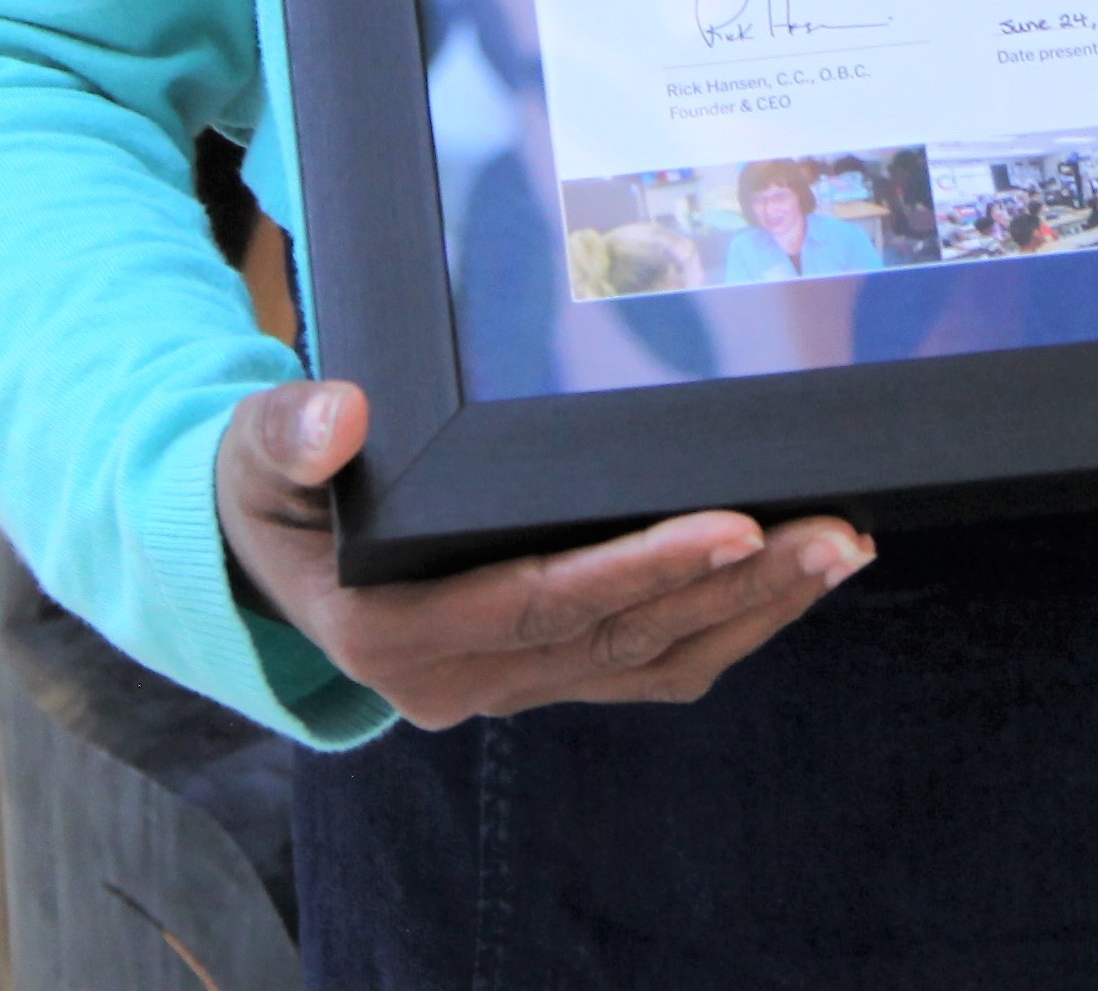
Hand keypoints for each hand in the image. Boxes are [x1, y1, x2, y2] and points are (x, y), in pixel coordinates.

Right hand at [216, 378, 869, 726]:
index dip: (644, 566)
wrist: (265, 551)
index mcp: (392, 635)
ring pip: (651, 660)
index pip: (544, 602)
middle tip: (832, 532)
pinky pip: (649, 667)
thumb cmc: (274, 490)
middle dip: (736, 585)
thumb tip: (337, 412)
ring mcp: (504, 686)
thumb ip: (286, 434)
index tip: (736, 523)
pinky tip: (793, 581)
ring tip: (841, 550)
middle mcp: (455, 679)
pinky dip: (728, 627)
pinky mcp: (541, 675)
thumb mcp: (255, 452)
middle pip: (622, 636)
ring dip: (754, 610)